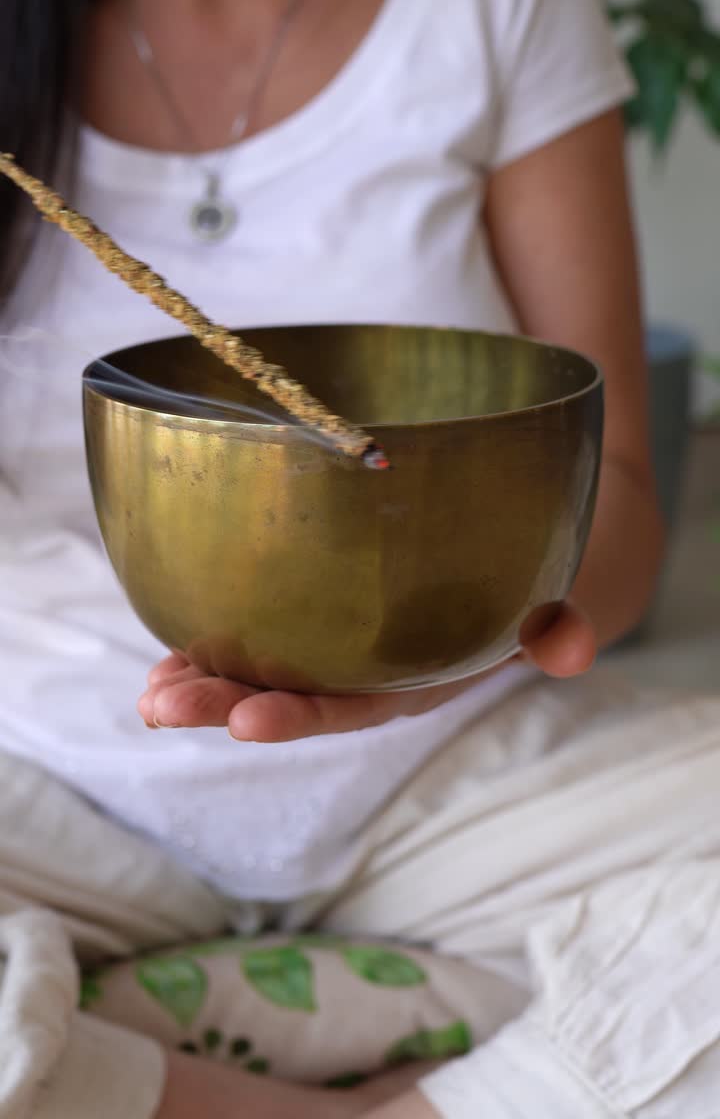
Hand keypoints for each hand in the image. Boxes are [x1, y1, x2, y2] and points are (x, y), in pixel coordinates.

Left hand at [137, 602, 595, 741]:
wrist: (520, 578)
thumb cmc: (531, 594)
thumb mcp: (553, 607)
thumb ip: (561, 629)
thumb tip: (573, 647)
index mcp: (413, 682)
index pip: (354, 707)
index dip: (301, 714)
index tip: (247, 721)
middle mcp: (366, 674)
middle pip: (290, 696)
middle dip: (224, 704)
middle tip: (160, 705)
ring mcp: (339, 648)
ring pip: (264, 673)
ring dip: (205, 681)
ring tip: (150, 691)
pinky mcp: (321, 616)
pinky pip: (263, 636)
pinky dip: (216, 644)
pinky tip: (168, 648)